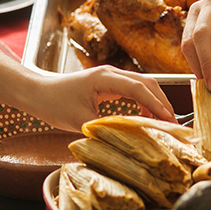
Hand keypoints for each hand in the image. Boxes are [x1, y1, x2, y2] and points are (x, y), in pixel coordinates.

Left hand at [19, 65, 172, 130]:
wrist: (37, 92)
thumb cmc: (54, 104)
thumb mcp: (79, 121)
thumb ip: (104, 127)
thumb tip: (127, 138)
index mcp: (105, 78)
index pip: (138, 89)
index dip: (156, 104)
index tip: (168, 120)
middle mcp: (112, 72)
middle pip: (147, 83)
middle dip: (162, 102)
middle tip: (173, 124)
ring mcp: (111, 76)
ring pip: (143, 84)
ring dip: (156, 101)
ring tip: (164, 121)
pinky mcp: (109, 82)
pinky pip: (134, 89)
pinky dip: (145, 101)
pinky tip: (147, 116)